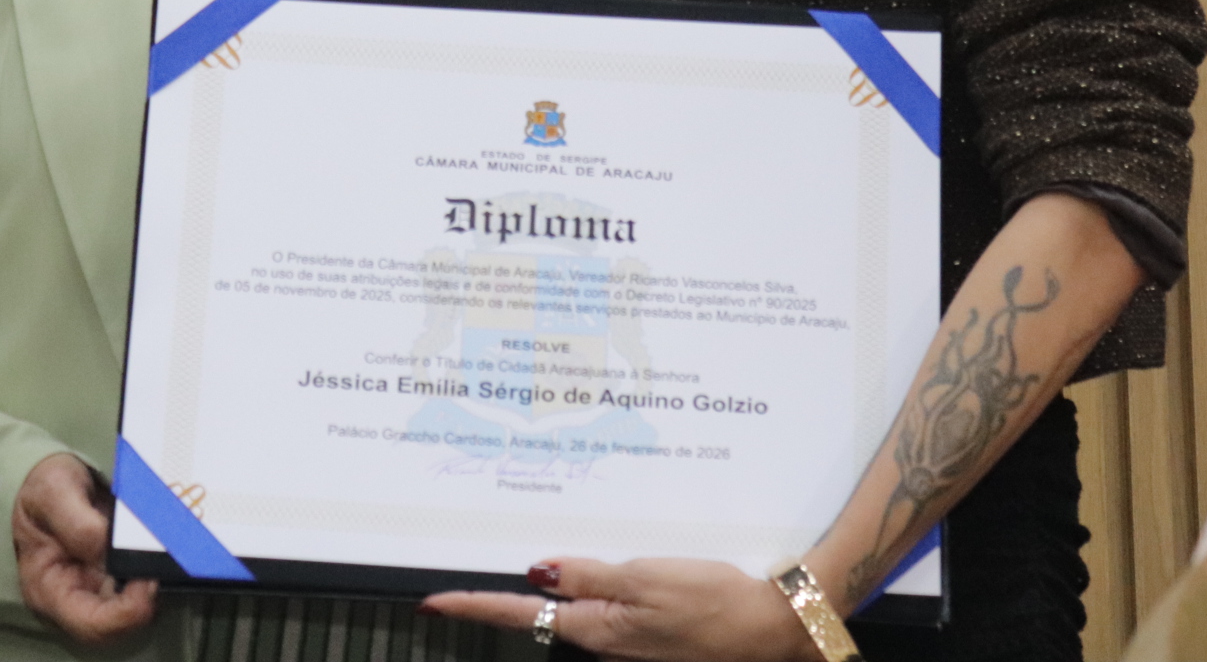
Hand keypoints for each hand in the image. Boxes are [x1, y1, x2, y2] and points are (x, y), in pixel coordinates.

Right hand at [13, 452, 158, 643]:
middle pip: (116, 626)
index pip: (90, 625)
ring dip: (153, 589)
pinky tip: (164, 550)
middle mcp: (73, 597)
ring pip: (133, 610)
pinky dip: (154, 572)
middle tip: (161, 570)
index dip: (125, 614)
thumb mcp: (52, 492)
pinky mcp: (114, 575)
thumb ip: (77, 523)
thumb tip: (106, 549)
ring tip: (166, 556)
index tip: (147, 582)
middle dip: (144, 604)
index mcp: (48, 589)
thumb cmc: (44, 487)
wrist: (53, 477)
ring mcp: (95, 588)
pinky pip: (139, 587)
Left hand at [421, 557, 810, 661]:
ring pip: (577, 611)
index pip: (519, 616)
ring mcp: (628, 642)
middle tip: (472, 581)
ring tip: (541, 564)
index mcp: (597, 630)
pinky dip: (595, 588)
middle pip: (542, 617)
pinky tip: (605, 571)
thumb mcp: (646, 578)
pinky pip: (609, 609)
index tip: (433, 602)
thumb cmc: (716, 605)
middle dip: (509, 597)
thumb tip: (536, 571)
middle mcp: (605, 642)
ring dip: (558, 589)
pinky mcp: (650, 635)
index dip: (472, 607)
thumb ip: (589, 575)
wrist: (773, 631)